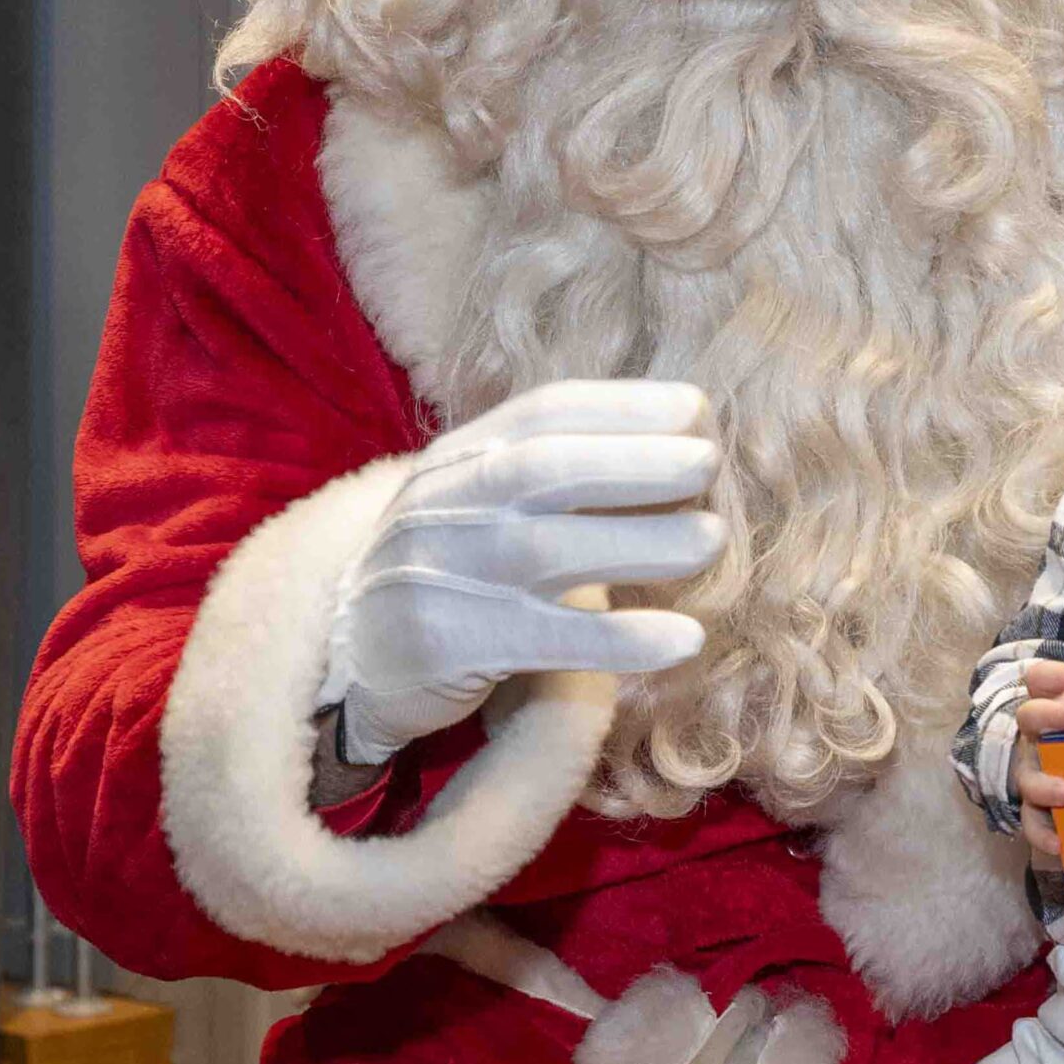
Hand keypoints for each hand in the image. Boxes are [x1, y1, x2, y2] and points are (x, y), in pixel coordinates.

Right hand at [320, 378, 727, 763]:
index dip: (621, 405)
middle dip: (633, 461)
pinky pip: (547, 641)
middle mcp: (445, 504)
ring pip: (546, 550)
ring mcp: (442, 574)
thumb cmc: (452, 569)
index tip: (694, 405)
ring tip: (712, 541)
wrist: (351, 657)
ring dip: (639, 543)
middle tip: (708, 464)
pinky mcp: (449, 646)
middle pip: (543, 470)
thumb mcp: (484, 501)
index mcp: (460, 455)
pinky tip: (685, 639)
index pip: (542, 414)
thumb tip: (682, 445)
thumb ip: (558, 470)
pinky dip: (622, 640)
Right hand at [1010, 654, 1063, 861]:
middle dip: (1050, 716)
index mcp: (1052, 704)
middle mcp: (1037, 736)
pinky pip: (1033, 824)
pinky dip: (1045, 835)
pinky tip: (1063, 844)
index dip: (1057, 674)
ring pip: (1026, 778)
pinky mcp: (1037, 811)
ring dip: (1044, 784)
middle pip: (1028, 718)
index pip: (1041, 678)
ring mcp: (1033, 773)